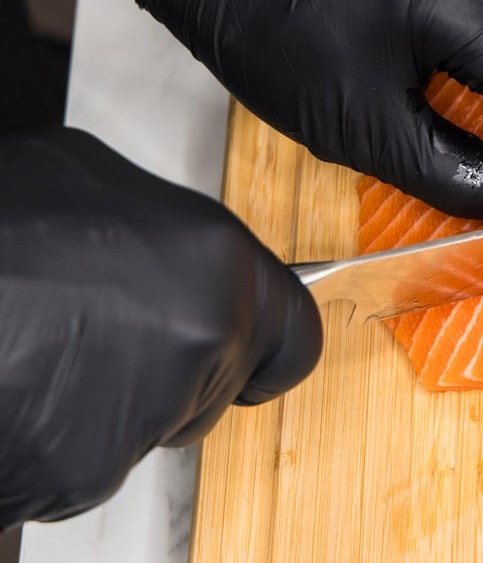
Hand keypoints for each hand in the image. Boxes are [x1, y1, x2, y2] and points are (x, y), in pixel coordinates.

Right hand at [0, 128, 321, 528]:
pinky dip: (59, 443)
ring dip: (113, 407)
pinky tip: (21, 391)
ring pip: (154, 427)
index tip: (251, 359)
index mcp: (214, 259)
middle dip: (177, 374)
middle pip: (219, 384)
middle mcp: (200, 338)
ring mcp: (145, 411)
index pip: (294, 335)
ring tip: (42, 351)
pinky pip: (89, 467)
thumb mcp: (81, 173)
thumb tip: (174, 244)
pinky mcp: (82, 470)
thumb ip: (160, 221)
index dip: (266, 348)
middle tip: (101, 337)